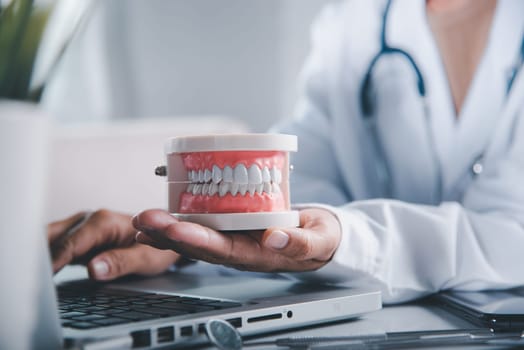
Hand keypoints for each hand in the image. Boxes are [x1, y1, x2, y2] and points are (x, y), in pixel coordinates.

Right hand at [48, 209, 179, 279]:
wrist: (165, 238)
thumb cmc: (158, 247)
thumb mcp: (146, 259)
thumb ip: (121, 263)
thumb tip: (95, 269)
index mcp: (104, 222)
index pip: (71, 242)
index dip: (55, 260)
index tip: (44, 276)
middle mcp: (90, 219)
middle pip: (55, 236)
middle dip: (41, 254)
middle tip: (37, 277)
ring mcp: (82, 227)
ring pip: (52, 237)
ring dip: (42, 254)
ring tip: (38, 275)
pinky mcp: (79, 237)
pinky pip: (57, 244)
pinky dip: (47, 255)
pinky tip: (44, 271)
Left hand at [133, 208, 340, 272]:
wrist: (318, 235)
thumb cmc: (320, 237)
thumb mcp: (319, 240)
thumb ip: (300, 242)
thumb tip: (274, 238)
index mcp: (257, 256)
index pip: (222, 251)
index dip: (197, 241)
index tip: (174, 229)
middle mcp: (238, 250)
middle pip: (199, 245)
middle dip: (169, 234)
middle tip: (144, 219)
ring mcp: (232, 239)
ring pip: (194, 236)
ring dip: (166, 230)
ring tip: (141, 219)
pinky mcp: (231, 226)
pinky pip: (202, 224)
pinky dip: (178, 220)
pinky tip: (160, 214)